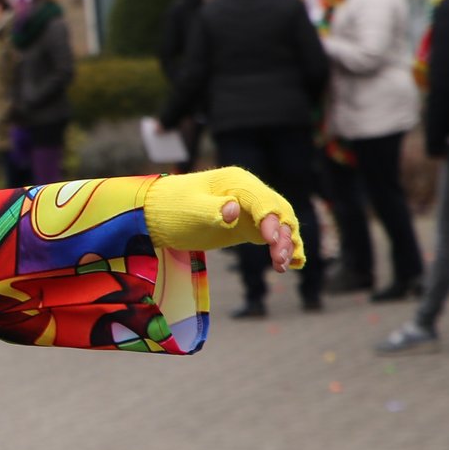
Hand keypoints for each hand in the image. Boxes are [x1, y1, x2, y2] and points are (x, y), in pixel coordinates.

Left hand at [142, 167, 305, 270]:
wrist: (155, 216)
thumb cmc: (171, 209)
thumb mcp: (189, 209)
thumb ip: (212, 209)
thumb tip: (233, 210)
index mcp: (237, 182)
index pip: (263, 201)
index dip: (271, 221)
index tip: (271, 242)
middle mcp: (249, 193)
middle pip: (278, 213)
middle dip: (283, 236)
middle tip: (278, 260)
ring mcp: (250, 210)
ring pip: (280, 226)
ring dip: (286, 244)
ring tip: (282, 267)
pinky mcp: (247, 226)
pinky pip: (271, 236)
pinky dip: (284, 247)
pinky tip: (293, 264)